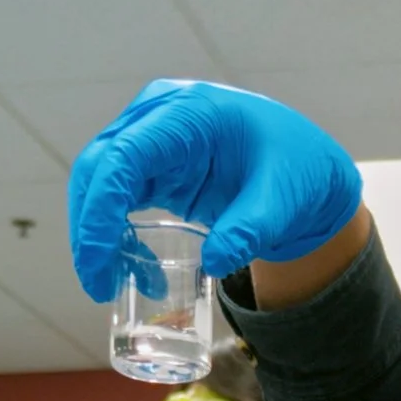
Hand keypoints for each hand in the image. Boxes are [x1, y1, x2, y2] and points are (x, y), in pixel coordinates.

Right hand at [68, 79, 361, 297]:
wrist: (310, 173)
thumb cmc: (299, 171)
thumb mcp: (282, 201)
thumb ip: (249, 230)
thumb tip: (212, 262)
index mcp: (190, 112)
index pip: (125, 155)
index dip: (100, 208)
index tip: (98, 260)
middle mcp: (160, 117)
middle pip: (99, 167)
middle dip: (90, 229)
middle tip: (99, 286)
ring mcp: (153, 140)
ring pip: (100, 185)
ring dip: (99, 237)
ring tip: (115, 287)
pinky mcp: (154, 168)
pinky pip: (118, 200)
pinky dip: (117, 238)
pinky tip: (134, 272)